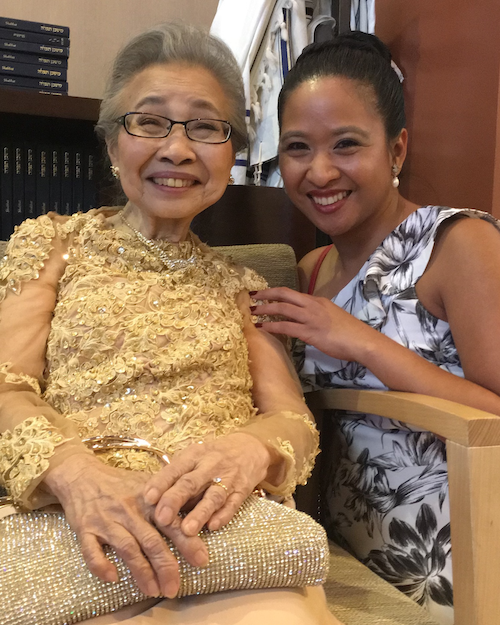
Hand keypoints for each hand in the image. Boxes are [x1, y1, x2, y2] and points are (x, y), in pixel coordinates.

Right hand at [43, 453, 207, 598]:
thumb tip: (198, 511)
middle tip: (175, 587)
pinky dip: (101, 566)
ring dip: (141, 572)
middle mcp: (130, 511)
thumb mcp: (148, 484)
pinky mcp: (86, 529)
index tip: (202, 560)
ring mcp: (107, 520)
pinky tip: (113, 578)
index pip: (172, 523)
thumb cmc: (120, 483)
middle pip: (152, 540)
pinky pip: (92, 551)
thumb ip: (170, 499)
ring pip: (127, 548)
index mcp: (149, 500)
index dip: (188, 542)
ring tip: (153, 590)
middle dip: (166, 566)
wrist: (82, 474)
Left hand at [144, 432, 270, 536]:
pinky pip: (233, 503)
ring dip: (200, 513)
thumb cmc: (213, 456)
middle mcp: (209, 465)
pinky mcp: (242, 490)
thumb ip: (176, 476)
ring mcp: (228, 477)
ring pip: (213, 496)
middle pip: (190, 483)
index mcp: (193, 455)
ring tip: (187, 531)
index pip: (174, 469)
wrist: (250, 448)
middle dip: (175, 500)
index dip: (161, 483)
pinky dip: (223, 515)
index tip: (148, 498)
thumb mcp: (193, 457)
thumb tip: (152, 500)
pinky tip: (213, 526)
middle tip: (162, 519)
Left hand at [250, 287, 377, 361]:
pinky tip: (262, 328)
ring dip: (265, 310)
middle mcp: (312, 305)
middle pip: (284, 295)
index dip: (275, 292)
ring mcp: (310, 318)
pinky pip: (286, 327)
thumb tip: (304, 318)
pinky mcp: (310, 332)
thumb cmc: (349, 332)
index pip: (291, 293)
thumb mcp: (331, 316)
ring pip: (282, 309)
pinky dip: (272, 326)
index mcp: (317, 301)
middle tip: (250, 297)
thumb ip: (317, 314)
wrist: (362, 341)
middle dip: (265, 295)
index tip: (262, 293)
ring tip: (251, 312)